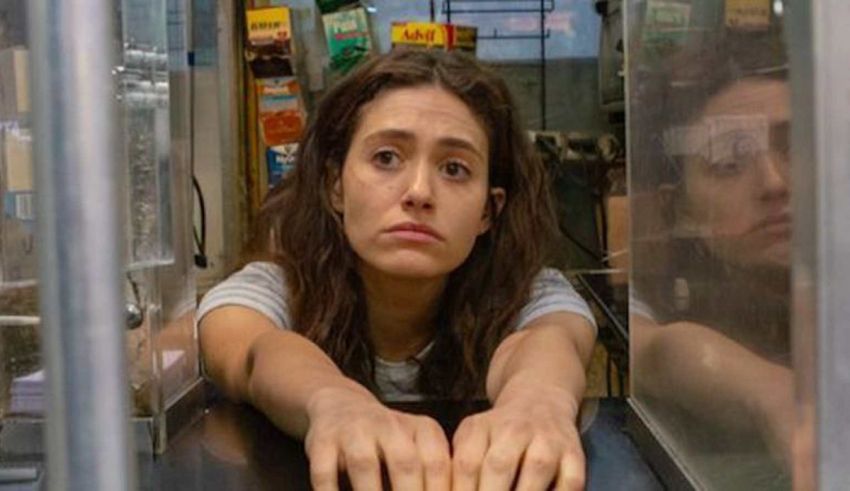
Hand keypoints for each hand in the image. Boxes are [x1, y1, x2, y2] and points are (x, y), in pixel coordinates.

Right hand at [304, 386, 450, 490]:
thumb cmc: (388, 442)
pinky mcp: (323, 440)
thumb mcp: (416, 449)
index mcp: (421, 429)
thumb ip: (430, 481)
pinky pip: (325, 472)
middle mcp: (389, 424)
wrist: (341, 406)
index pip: (437, 464)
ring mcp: (354, 430)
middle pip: (404, 463)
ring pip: (364, 465)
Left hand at [452, 385, 583, 490]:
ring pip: (536, 469)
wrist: (541, 400)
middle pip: (499, 466)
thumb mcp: (472, 437)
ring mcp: (547, 440)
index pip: (467, 464)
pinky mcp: (574, 454)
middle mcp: (514, 429)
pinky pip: (570, 483)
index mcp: (482, 427)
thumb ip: (459, 468)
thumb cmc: (498, 432)